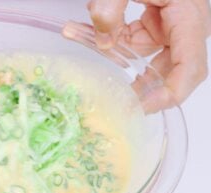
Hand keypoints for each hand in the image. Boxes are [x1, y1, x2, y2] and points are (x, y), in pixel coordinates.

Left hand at [84, 0, 209, 112]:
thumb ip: (110, 9)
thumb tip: (103, 42)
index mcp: (188, 16)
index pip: (189, 67)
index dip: (168, 93)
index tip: (142, 108)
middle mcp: (184, 25)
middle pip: (167, 70)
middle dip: (138, 85)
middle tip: (114, 101)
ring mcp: (169, 25)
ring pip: (144, 57)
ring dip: (113, 55)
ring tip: (77, 38)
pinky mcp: (155, 22)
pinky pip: (134, 42)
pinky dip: (112, 41)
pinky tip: (82, 30)